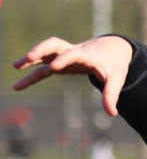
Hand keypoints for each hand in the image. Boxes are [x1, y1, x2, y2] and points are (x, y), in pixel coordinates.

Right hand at [13, 36, 133, 116]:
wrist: (112, 51)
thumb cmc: (114, 65)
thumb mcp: (117, 79)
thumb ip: (111, 95)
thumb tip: (112, 113)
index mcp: (89, 55)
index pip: (75, 54)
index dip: (65, 59)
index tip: (54, 67)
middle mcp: (74, 52)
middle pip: (55, 45)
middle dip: (42, 49)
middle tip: (29, 58)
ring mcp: (65, 56)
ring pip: (45, 53)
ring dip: (31, 59)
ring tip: (16, 66)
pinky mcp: (60, 62)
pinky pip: (43, 67)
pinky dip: (32, 74)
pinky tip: (19, 86)